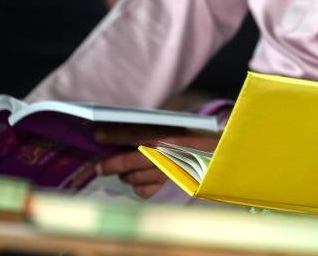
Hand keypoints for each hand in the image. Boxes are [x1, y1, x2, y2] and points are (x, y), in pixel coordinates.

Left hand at [94, 125, 219, 198]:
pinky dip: (138, 187)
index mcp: (165, 135)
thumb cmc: (195, 137)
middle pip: (127, 162)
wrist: (221, 155)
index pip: (132, 133)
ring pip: (133, 178)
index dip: (111, 134)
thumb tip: (121, 130)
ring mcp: (166, 173)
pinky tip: (140, 181)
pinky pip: (144, 191)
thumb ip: (152, 128)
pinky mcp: (169, 187)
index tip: (96, 135)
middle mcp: (164, 154)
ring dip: (125, 176)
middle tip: (99, 167)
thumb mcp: (175, 125)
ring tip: (123, 172)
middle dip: (109, 164)